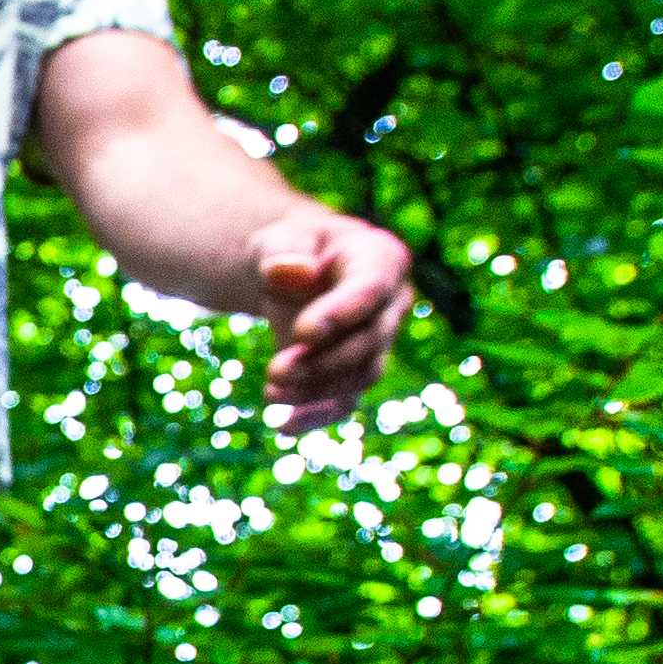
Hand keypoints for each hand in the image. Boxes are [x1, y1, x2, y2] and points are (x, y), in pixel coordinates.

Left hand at [257, 209, 416, 435]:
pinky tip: (284, 425)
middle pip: (370, 340)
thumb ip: (284, 251)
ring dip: (316, 391)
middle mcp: (391, 305)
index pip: (370, 290)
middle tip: (276, 371)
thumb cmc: (293, 248)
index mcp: (381, 259)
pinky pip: (346, 400)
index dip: (341, 313)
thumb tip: (291, 273)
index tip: (303, 332)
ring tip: (271, 394)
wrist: (296, 272)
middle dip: (323, 361)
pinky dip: (316, 416)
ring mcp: (379, 341)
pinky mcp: (355, 372)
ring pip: (360, 376)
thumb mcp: (281, 237)